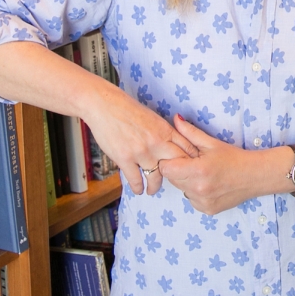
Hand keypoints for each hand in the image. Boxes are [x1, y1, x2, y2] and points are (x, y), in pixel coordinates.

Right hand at [83, 85, 199, 195]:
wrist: (104, 105)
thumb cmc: (127, 108)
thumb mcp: (152, 117)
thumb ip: (163, 132)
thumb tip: (171, 144)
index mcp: (165, 130)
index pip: (186, 149)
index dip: (190, 162)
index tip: (190, 170)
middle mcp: (157, 142)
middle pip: (176, 165)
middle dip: (177, 177)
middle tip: (174, 183)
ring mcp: (141, 151)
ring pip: (156, 177)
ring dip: (154, 186)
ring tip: (152, 190)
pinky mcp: (125, 158)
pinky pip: (136, 179)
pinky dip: (138, 187)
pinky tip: (138, 190)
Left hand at [162, 116, 290, 214]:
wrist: (255, 176)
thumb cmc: (234, 157)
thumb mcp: (212, 143)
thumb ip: (190, 132)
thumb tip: (175, 119)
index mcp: (198, 170)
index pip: (166, 169)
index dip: (170, 161)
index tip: (180, 156)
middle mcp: (198, 189)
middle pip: (172, 180)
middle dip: (178, 170)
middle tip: (193, 163)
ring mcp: (202, 202)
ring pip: (182, 190)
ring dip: (187, 182)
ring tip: (203, 174)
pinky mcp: (207, 210)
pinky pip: (191, 200)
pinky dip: (196, 193)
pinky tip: (209, 185)